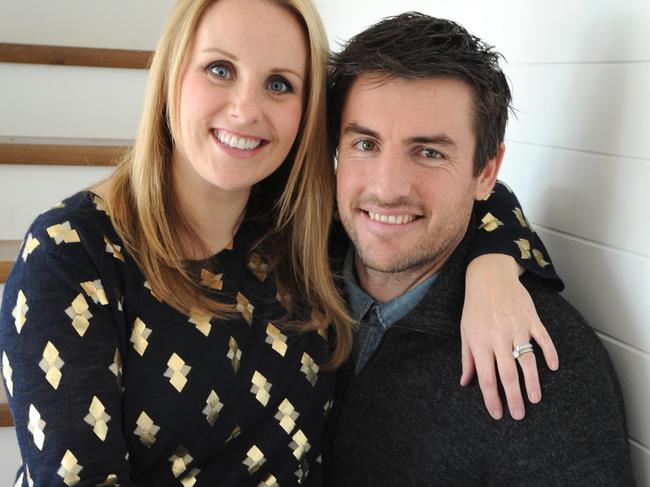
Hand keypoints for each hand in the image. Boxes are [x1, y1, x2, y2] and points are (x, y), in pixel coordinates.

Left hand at [460, 254, 558, 419]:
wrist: (489, 277)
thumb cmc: (475, 307)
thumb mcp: (465, 332)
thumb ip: (468, 358)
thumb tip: (465, 382)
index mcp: (480, 343)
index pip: (487, 378)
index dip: (492, 398)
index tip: (498, 414)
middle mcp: (498, 337)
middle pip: (507, 374)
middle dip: (513, 397)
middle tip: (519, 415)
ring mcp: (516, 328)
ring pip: (526, 360)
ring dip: (532, 382)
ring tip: (535, 399)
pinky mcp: (531, 319)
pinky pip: (543, 339)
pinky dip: (549, 353)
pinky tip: (553, 367)